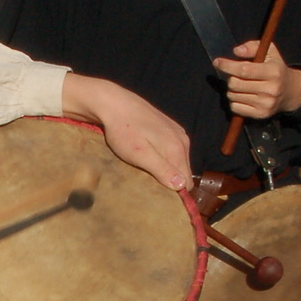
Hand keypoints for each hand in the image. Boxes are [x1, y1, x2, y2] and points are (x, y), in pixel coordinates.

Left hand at [61, 74, 189, 189]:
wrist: (114, 103)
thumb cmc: (123, 131)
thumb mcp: (140, 154)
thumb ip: (162, 169)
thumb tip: (182, 185)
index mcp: (178, 149)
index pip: (186, 182)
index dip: (176, 193)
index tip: (160, 197)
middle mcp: (182, 140)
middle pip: (183, 172)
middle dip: (170, 180)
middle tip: (149, 184)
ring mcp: (176, 132)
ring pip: (177, 160)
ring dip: (165, 168)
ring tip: (146, 169)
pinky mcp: (168, 127)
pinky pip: (171, 149)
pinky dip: (162, 156)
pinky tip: (147, 155)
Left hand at [213, 40, 300, 118]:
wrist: (291, 92)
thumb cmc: (275, 68)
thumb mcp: (269, 52)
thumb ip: (252, 47)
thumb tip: (236, 51)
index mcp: (273, 72)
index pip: (244, 70)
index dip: (227, 66)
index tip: (217, 62)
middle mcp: (270, 89)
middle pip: (235, 84)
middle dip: (230, 77)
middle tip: (235, 75)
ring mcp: (265, 104)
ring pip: (232, 96)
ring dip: (232, 89)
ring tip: (242, 85)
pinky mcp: (260, 114)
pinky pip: (235, 108)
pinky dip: (234, 101)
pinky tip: (243, 96)